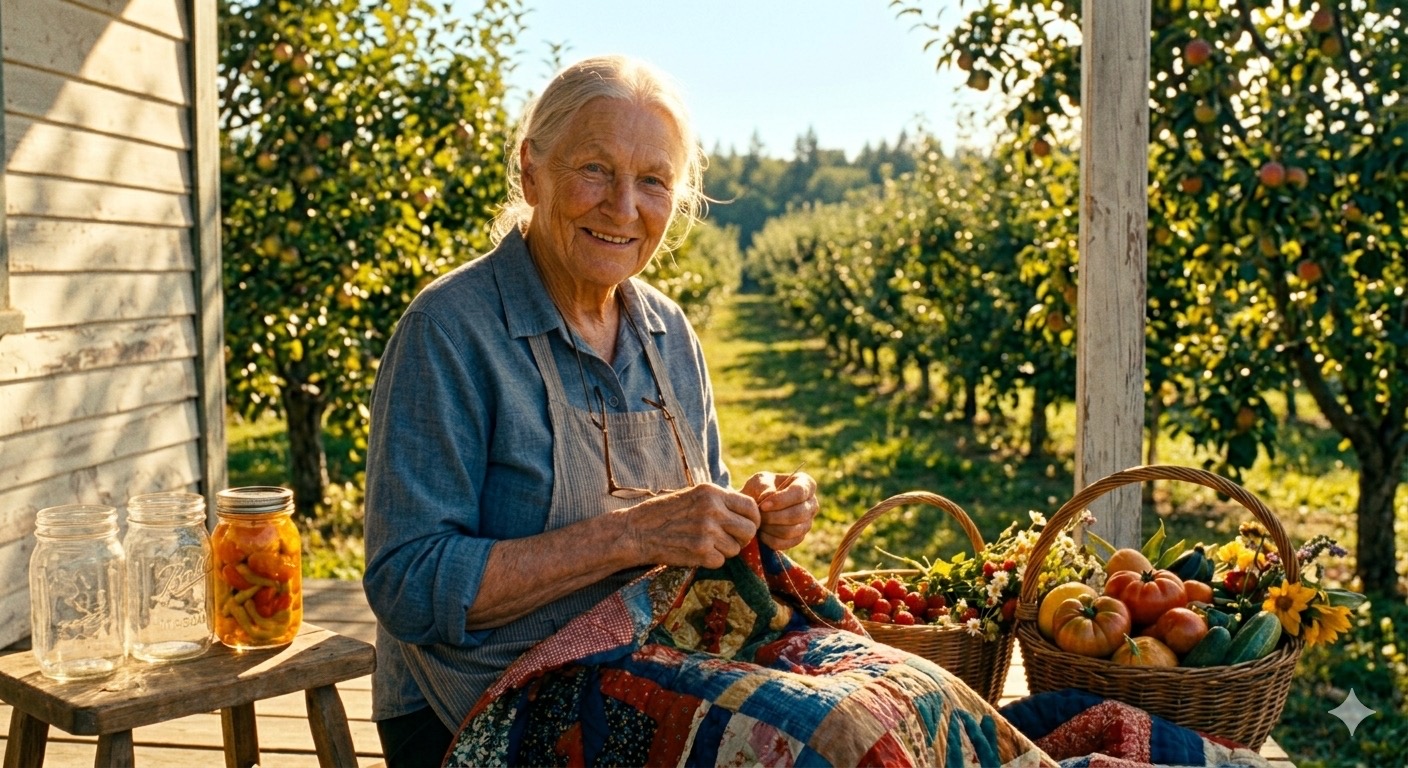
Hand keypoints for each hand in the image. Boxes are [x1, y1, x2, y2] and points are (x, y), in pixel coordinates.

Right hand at [623, 484, 759, 568]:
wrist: (636, 531)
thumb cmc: (664, 513)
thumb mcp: (693, 495)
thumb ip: (719, 501)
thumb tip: (749, 512)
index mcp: (712, 492)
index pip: (751, 506)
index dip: (753, 519)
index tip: (747, 525)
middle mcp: (712, 510)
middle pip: (749, 530)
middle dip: (743, 538)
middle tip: (730, 539)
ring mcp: (707, 532)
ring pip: (735, 548)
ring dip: (724, 550)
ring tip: (704, 543)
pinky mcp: (700, 552)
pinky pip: (720, 561)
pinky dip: (711, 560)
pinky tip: (696, 552)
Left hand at [743, 470, 816, 550]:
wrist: (755, 508)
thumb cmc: (759, 490)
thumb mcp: (758, 481)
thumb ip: (763, 486)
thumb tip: (770, 495)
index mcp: (805, 483)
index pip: (800, 492)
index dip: (781, 500)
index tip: (763, 506)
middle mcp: (812, 503)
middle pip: (798, 514)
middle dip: (774, 517)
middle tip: (759, 516)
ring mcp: (808, 522)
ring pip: (792, 530)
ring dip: (771, 528)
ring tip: (759, 523)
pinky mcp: (799, 537)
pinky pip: (787, 543)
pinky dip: (771, 539)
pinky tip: (761, 533)